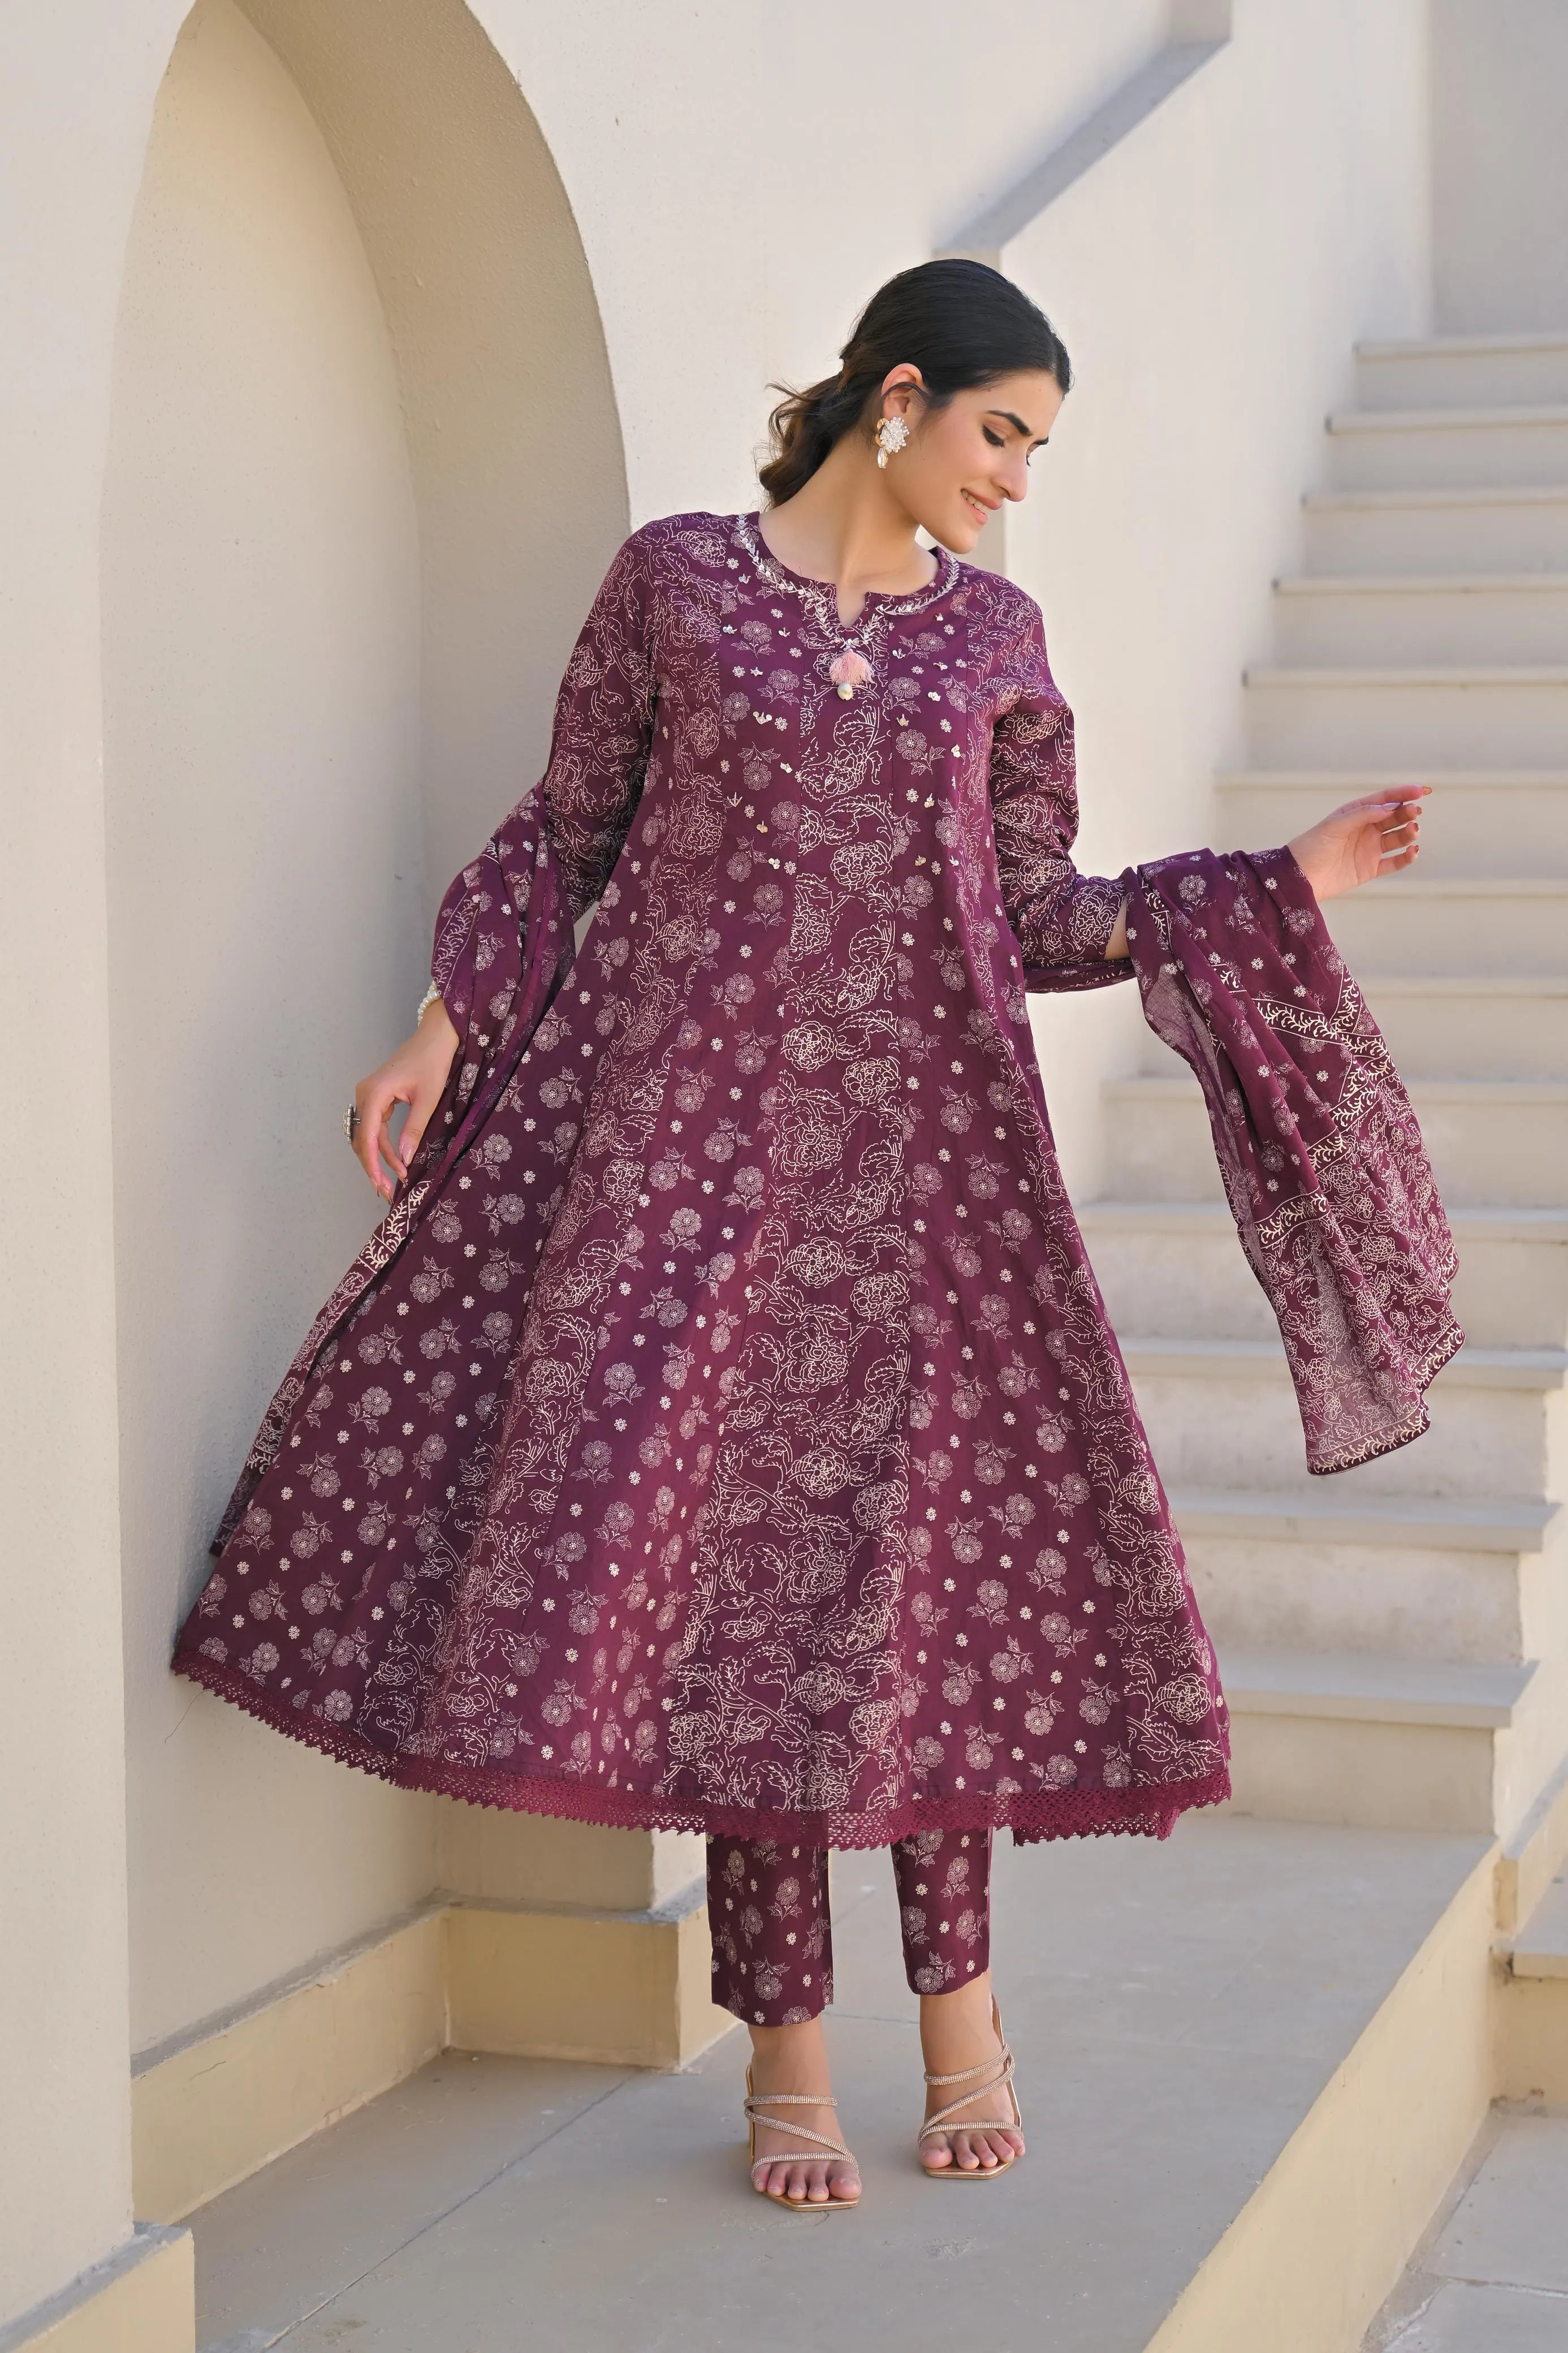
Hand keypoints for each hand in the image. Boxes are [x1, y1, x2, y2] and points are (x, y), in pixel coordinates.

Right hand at [351, 997, 460, 1202]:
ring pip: (367, 1135)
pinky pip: (374, 1127)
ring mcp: (368, 1095)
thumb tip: (405, 1160)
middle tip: (387, 1191)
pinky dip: (382, 1146)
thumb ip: (414, 1130)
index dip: (374, 1164)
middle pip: (363, 1139)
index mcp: (374, 1093)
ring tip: (389, 1183)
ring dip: (377, 1159)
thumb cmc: (433, 1063)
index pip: (368, 1136)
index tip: (383, 1184)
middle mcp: (364, 1094)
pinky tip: (392, 1163)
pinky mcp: (376, 1097)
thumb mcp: (428, 1100)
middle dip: (374, 1167)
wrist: (436, 1037)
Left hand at [1286, 789, 1427, 903]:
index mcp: (1356, 813)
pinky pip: (1395, 862)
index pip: (1384, 799)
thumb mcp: (1335, 825)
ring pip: (1398, 838)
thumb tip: (1390, 807)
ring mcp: (1370, 849)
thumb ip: (1362, 815)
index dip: (1403, 793)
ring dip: (1409, 833)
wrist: (1298, 877)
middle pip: (1394, 817)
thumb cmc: (1312, 846)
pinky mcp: (1370, 869)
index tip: (1421, 790)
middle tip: (1415, 812)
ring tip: (1414, 830)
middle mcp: (1366, 829)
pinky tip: (1413, 851)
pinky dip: (1407, 857)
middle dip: (1407, 812)